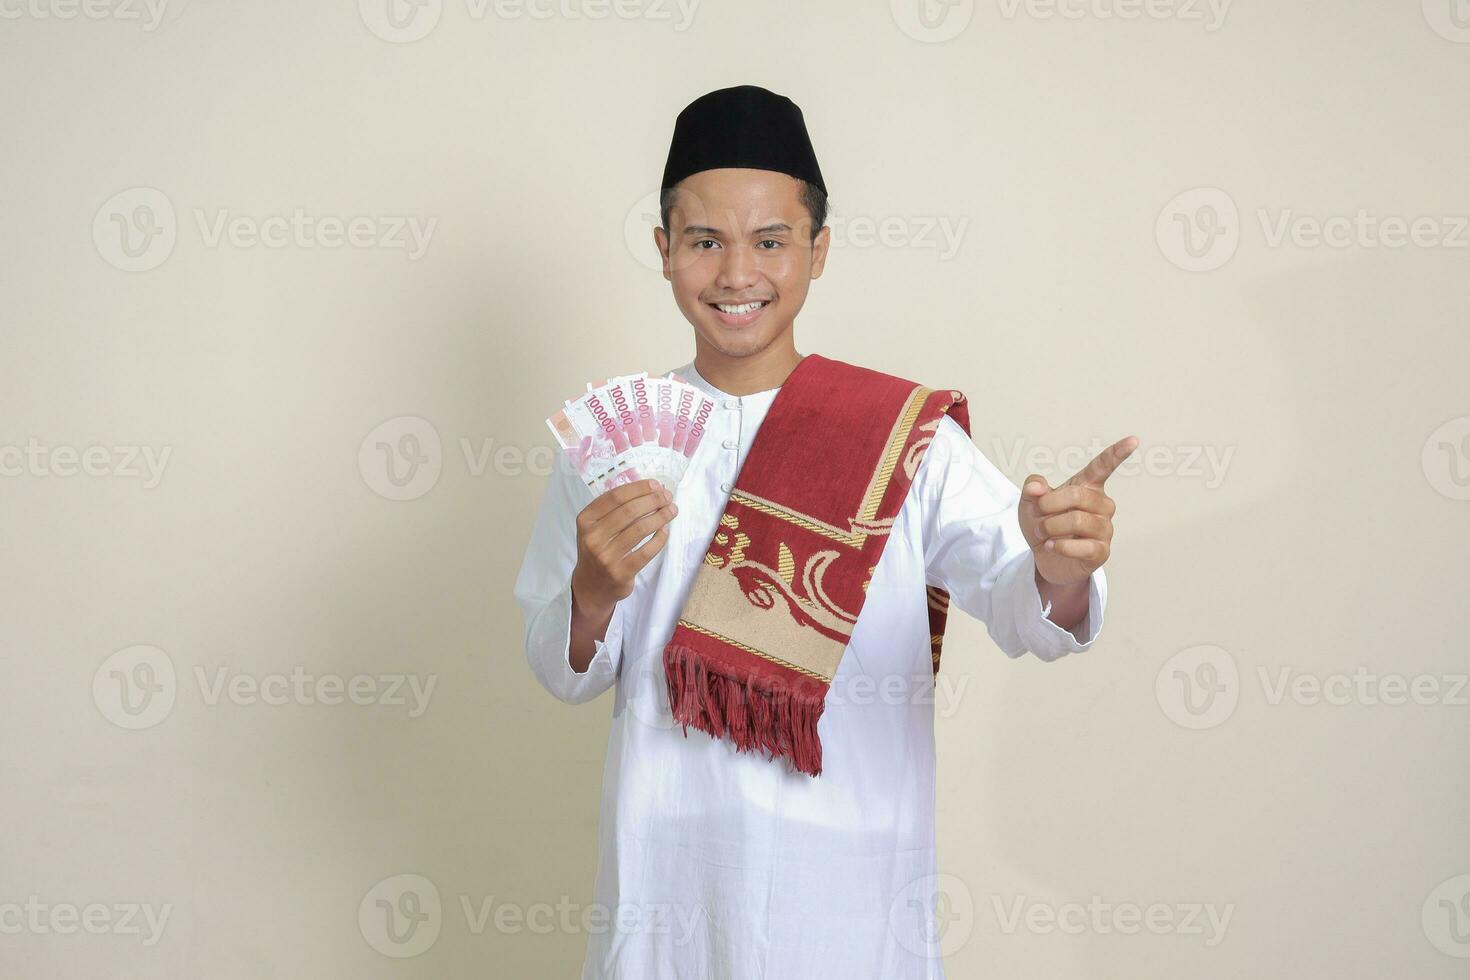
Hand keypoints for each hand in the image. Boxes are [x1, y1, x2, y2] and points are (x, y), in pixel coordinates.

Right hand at [570, 479, 676, 615]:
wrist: (590, 586)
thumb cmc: (598, 549)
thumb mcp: (595, 527)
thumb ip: (614, 509)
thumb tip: (649, 490)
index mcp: (585, 520)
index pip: (615, 497)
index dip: (638, 489)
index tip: (656, 485)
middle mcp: (593, 537)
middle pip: (629, 511)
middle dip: (653, 500)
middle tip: (667, 497)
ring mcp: (606, 556)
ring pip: (640, 529)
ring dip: (660, 517)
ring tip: (672, 510)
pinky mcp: (620, 572)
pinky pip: (647, 551)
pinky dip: (659, 539)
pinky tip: (665, 530)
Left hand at [1020, 435, 1137, 586]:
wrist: (1045, 558)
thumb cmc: (1043, 525)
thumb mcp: (1030, 503)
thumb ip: (1033, 488)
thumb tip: (1036, 487)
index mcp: (1088, 487)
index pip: (1103, 466)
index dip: (1117, 453)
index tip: (1133, 440)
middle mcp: (1102, 505)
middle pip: (1077, 495)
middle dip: (1049, 505)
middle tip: (1038, 516)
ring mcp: (1105, 528)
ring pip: (1078, 520)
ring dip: (1051, 527)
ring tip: (1043, 533)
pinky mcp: (1102, 551)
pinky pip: (1084, 546)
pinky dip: (1061, 546)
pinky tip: (1052, 546)